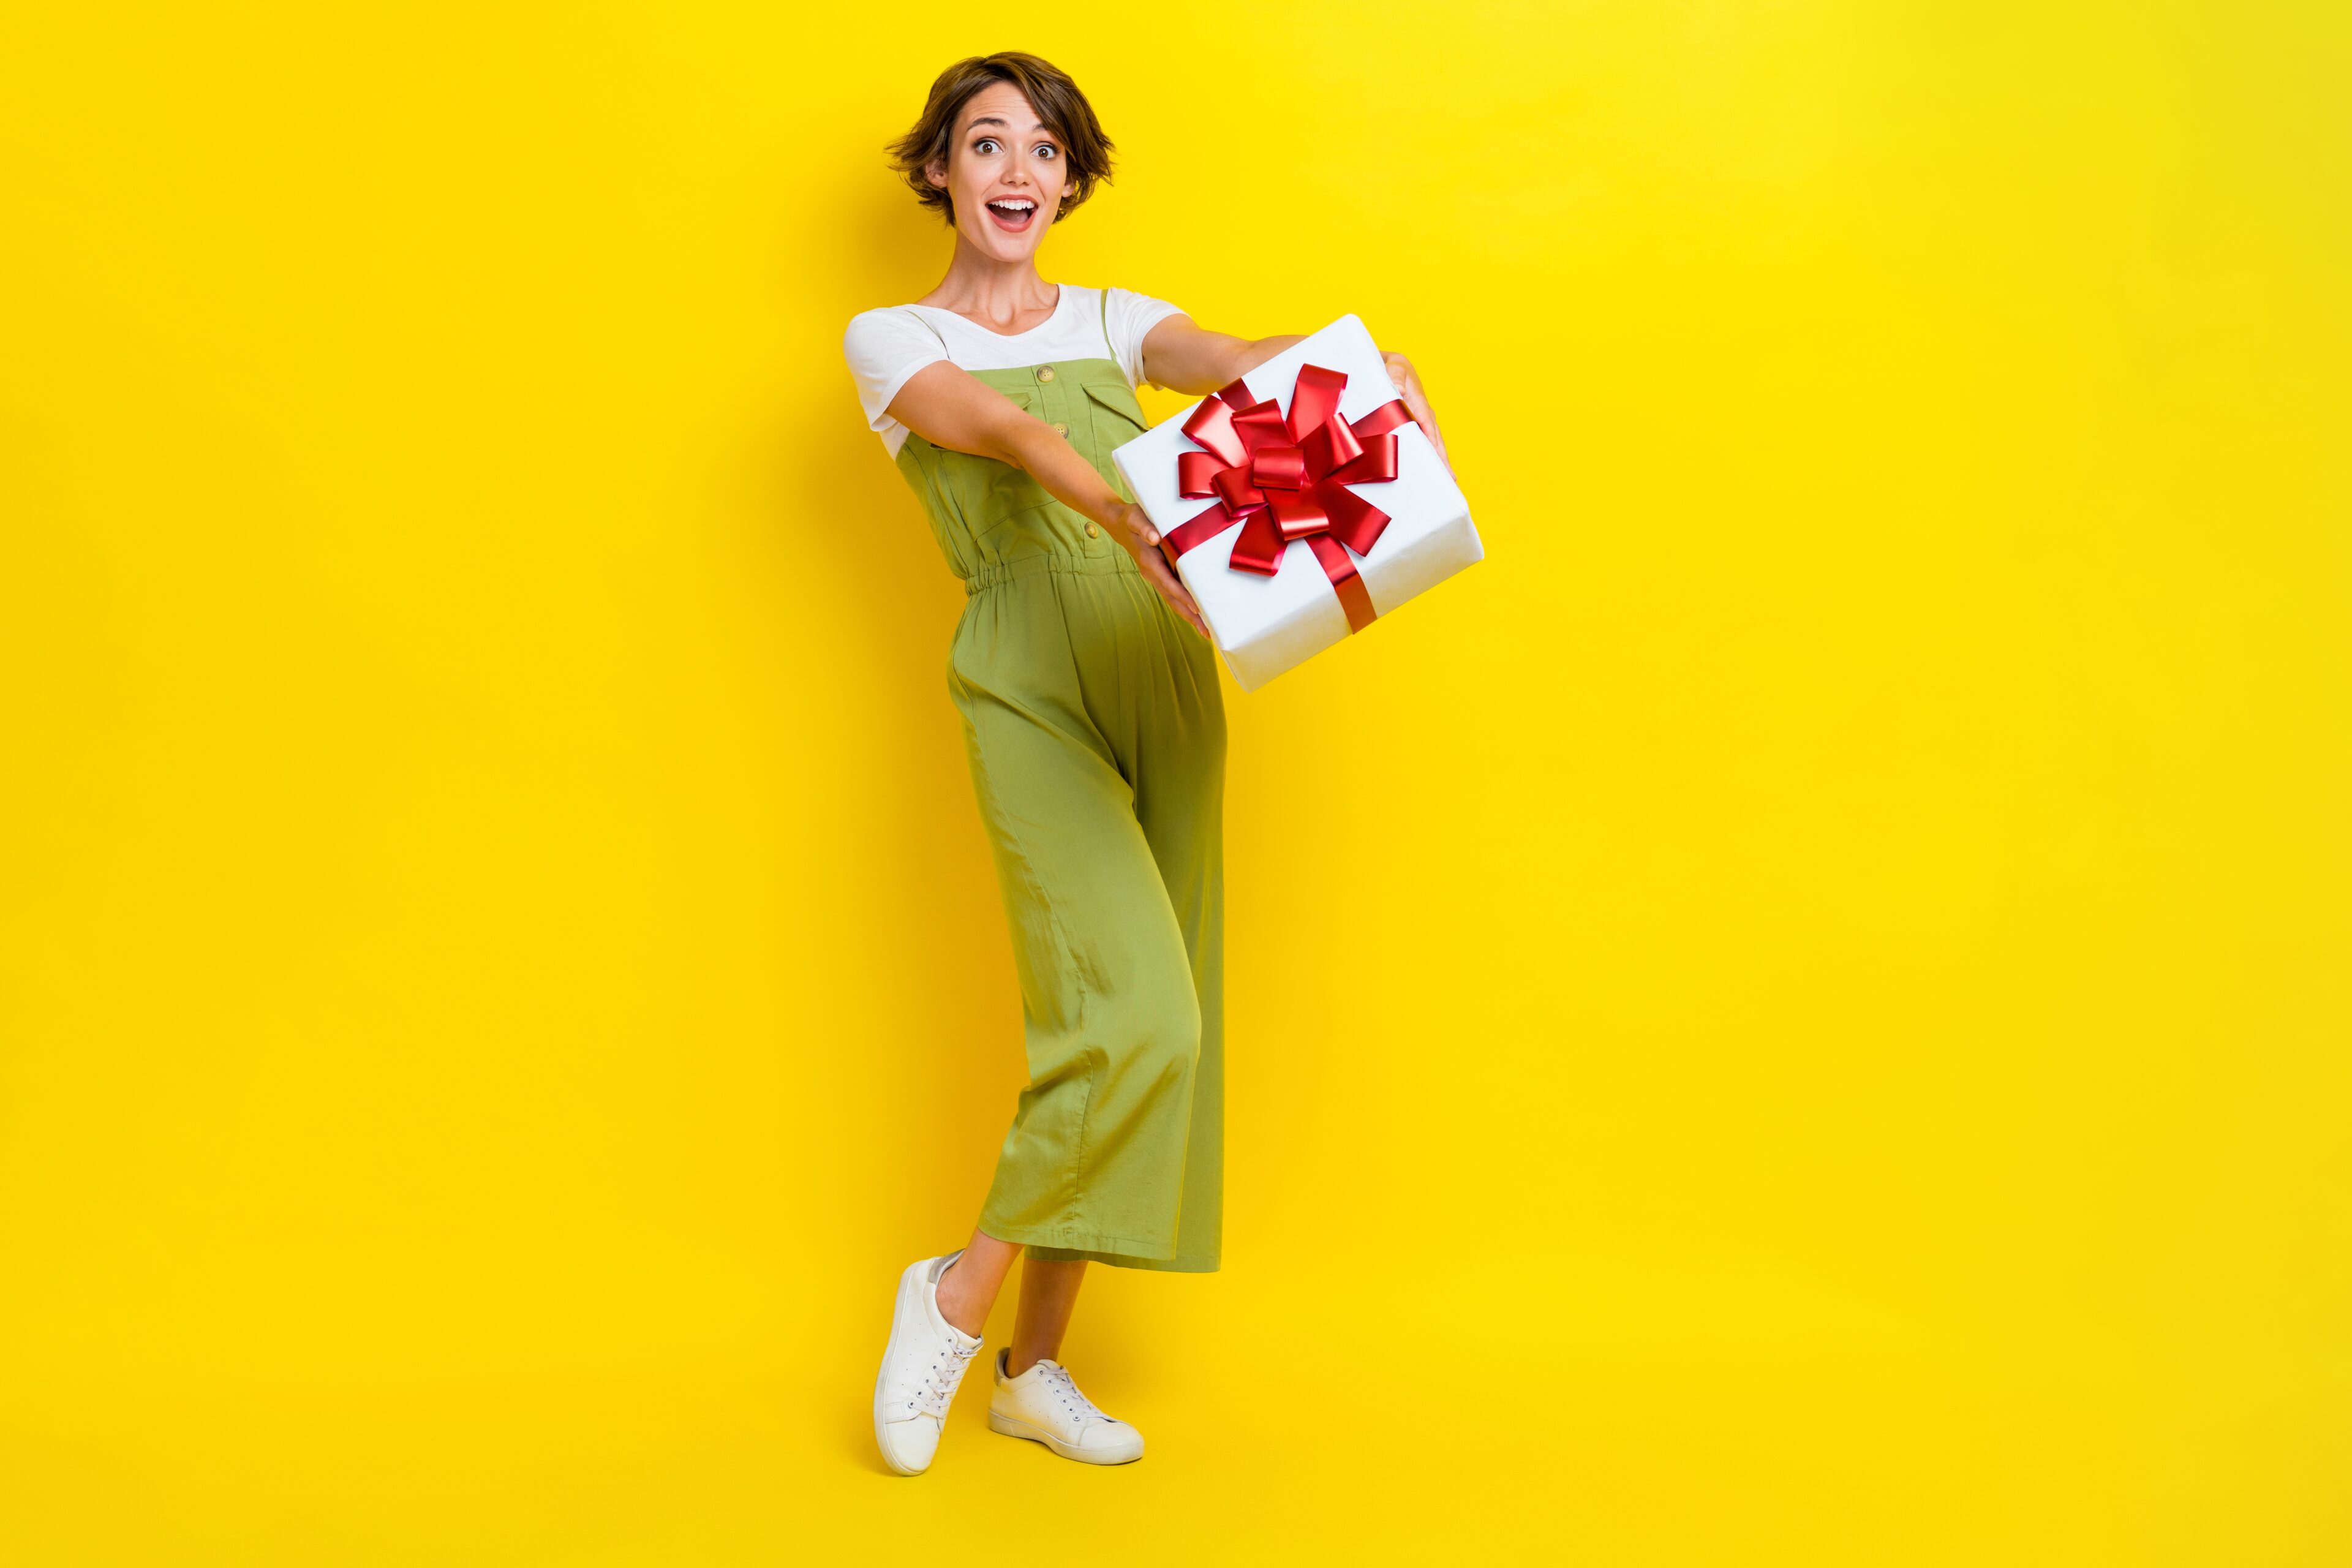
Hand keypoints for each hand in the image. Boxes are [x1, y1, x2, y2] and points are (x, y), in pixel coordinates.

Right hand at [1105, 501, 1211, 640]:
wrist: (1119, 524)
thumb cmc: (1131, 519)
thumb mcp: (1135, 518)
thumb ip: (1144, 527)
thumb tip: (1155, 537)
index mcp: (1149, 563)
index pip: (1169, 583)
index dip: (1183, 596)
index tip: (1197, 608)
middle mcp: (1152, 574)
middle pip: (1173, 600)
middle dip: (1189, 616)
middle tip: (1206, 632)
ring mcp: (1156, 577)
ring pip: (1173, 600)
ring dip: (1189, 616)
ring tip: (1205, 631)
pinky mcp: (1160, 575)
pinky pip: (1173, 594)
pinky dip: (1184, 606)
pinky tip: (1196, 614)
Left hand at [1383, 351, 1454, 475]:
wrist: (1394, 365)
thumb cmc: (1394, 366)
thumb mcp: (1394, 367)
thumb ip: (1395, 376)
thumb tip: (1400, 389)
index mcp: (1420, 404)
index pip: (1429, 431)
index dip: (1435, 449)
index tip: (1442, 465)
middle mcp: (1424, 414)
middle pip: (1436, 441)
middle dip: (1443, 461)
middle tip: (1450, 481)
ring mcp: (1421, 420)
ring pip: (1432, 443)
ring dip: (1438, 460)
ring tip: (1445, 480)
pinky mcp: (1416, 422)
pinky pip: (1423, 440)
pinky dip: (1428, 453)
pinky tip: (1428, 467)